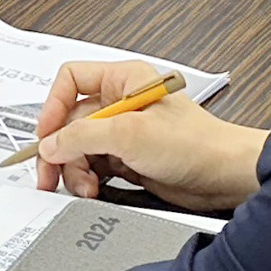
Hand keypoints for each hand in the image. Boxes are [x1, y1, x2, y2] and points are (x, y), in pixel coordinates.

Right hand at [32, 58, 265, 213]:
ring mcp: (124, 132)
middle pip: (69, 121)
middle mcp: (121, 103)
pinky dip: (87, 180)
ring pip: (78, 148)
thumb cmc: (195, 144)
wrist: (224, 176)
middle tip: (49, 175)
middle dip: (60, 149)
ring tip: (84, 187)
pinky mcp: (128, 158)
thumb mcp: (129, 134)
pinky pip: (93, 167)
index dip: (53, 105)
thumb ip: (82, 137)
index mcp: (123, 79)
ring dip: (74, 170)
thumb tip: (50, 143)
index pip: (71, 80)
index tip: (46, 134)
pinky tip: (93, 190)